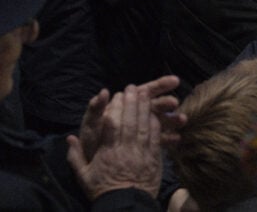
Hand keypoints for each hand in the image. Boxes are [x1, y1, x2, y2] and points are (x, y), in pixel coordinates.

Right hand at [67, 85, 161, 200]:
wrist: (126, 205)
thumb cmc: (103, 190)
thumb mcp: (83, 176)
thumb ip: (75, 156)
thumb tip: (69, 139)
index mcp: (107, 152)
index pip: (110, 126)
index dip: (114, 108)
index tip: (114, 95)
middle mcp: (125, 149)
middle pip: (129, 121)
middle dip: (131, 102)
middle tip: (131, 87)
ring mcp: (141, 153)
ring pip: (143, 126)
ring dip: (144, 108)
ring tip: (144, 93)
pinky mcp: (154, 158)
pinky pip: (155, 137)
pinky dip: (155, 124)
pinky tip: (155, 114)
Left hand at [78, 75, 183, 160]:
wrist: (93, 166)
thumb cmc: (92, 140)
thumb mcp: (91, 124)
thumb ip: (96, 109)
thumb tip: (104, 91)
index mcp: (127, 105)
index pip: (145, 91)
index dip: (160, 84)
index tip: (174, 81)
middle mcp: (137, 114)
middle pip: (156, 104)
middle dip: (167, 102)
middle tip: (176, 102)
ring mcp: (143, 128)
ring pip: (162, 120)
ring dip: (172, 119)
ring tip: (183, 120)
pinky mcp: (146, 143)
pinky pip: (160, 139)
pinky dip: (169, 138)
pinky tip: (178, 138)